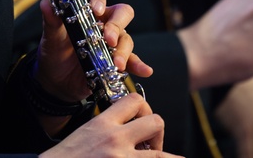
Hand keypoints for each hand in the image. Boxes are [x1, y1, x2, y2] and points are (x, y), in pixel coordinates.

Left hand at [34, 0, 153, 102]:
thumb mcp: (50, 37)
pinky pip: (132, 60)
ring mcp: (111, 41)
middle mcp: (103, 21)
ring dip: (123, 50)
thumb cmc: (54, 52)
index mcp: (87, 8)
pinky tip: (144, 70)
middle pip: (122, 12)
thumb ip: (51, 20)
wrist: (55, 82)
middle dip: (117, 24)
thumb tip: (46, 3)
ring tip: (116, 64)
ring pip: (126, 38)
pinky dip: (139, 64)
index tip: (95, 9)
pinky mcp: (115, 60)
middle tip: (108, 38)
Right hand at [41, 94, 178, 156]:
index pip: (134, 100)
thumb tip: (126, 133)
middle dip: (159, 133)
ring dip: (169, 157)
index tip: (143, 119)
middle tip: (153, 146)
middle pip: (156, 122)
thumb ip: (105, 129)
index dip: (143, 107)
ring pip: (161, 154)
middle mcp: (116, 139)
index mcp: (103, 123)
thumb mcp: (83, 134)